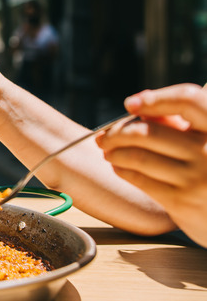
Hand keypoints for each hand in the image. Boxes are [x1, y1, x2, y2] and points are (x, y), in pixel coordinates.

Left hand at [96, 84, 206, 246]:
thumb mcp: (202, 141)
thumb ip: (177, 122)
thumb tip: (138, 104)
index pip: (189, 100)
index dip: (156, 99)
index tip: (130, 104)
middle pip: (149, 131)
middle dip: (117, 132)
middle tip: (104, 135)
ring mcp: (198, 178)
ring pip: (138, 156)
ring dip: (114, 151)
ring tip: (107, 150)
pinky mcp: (182, 202)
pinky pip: (139, 179)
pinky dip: (121, 169)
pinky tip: (117, 165)